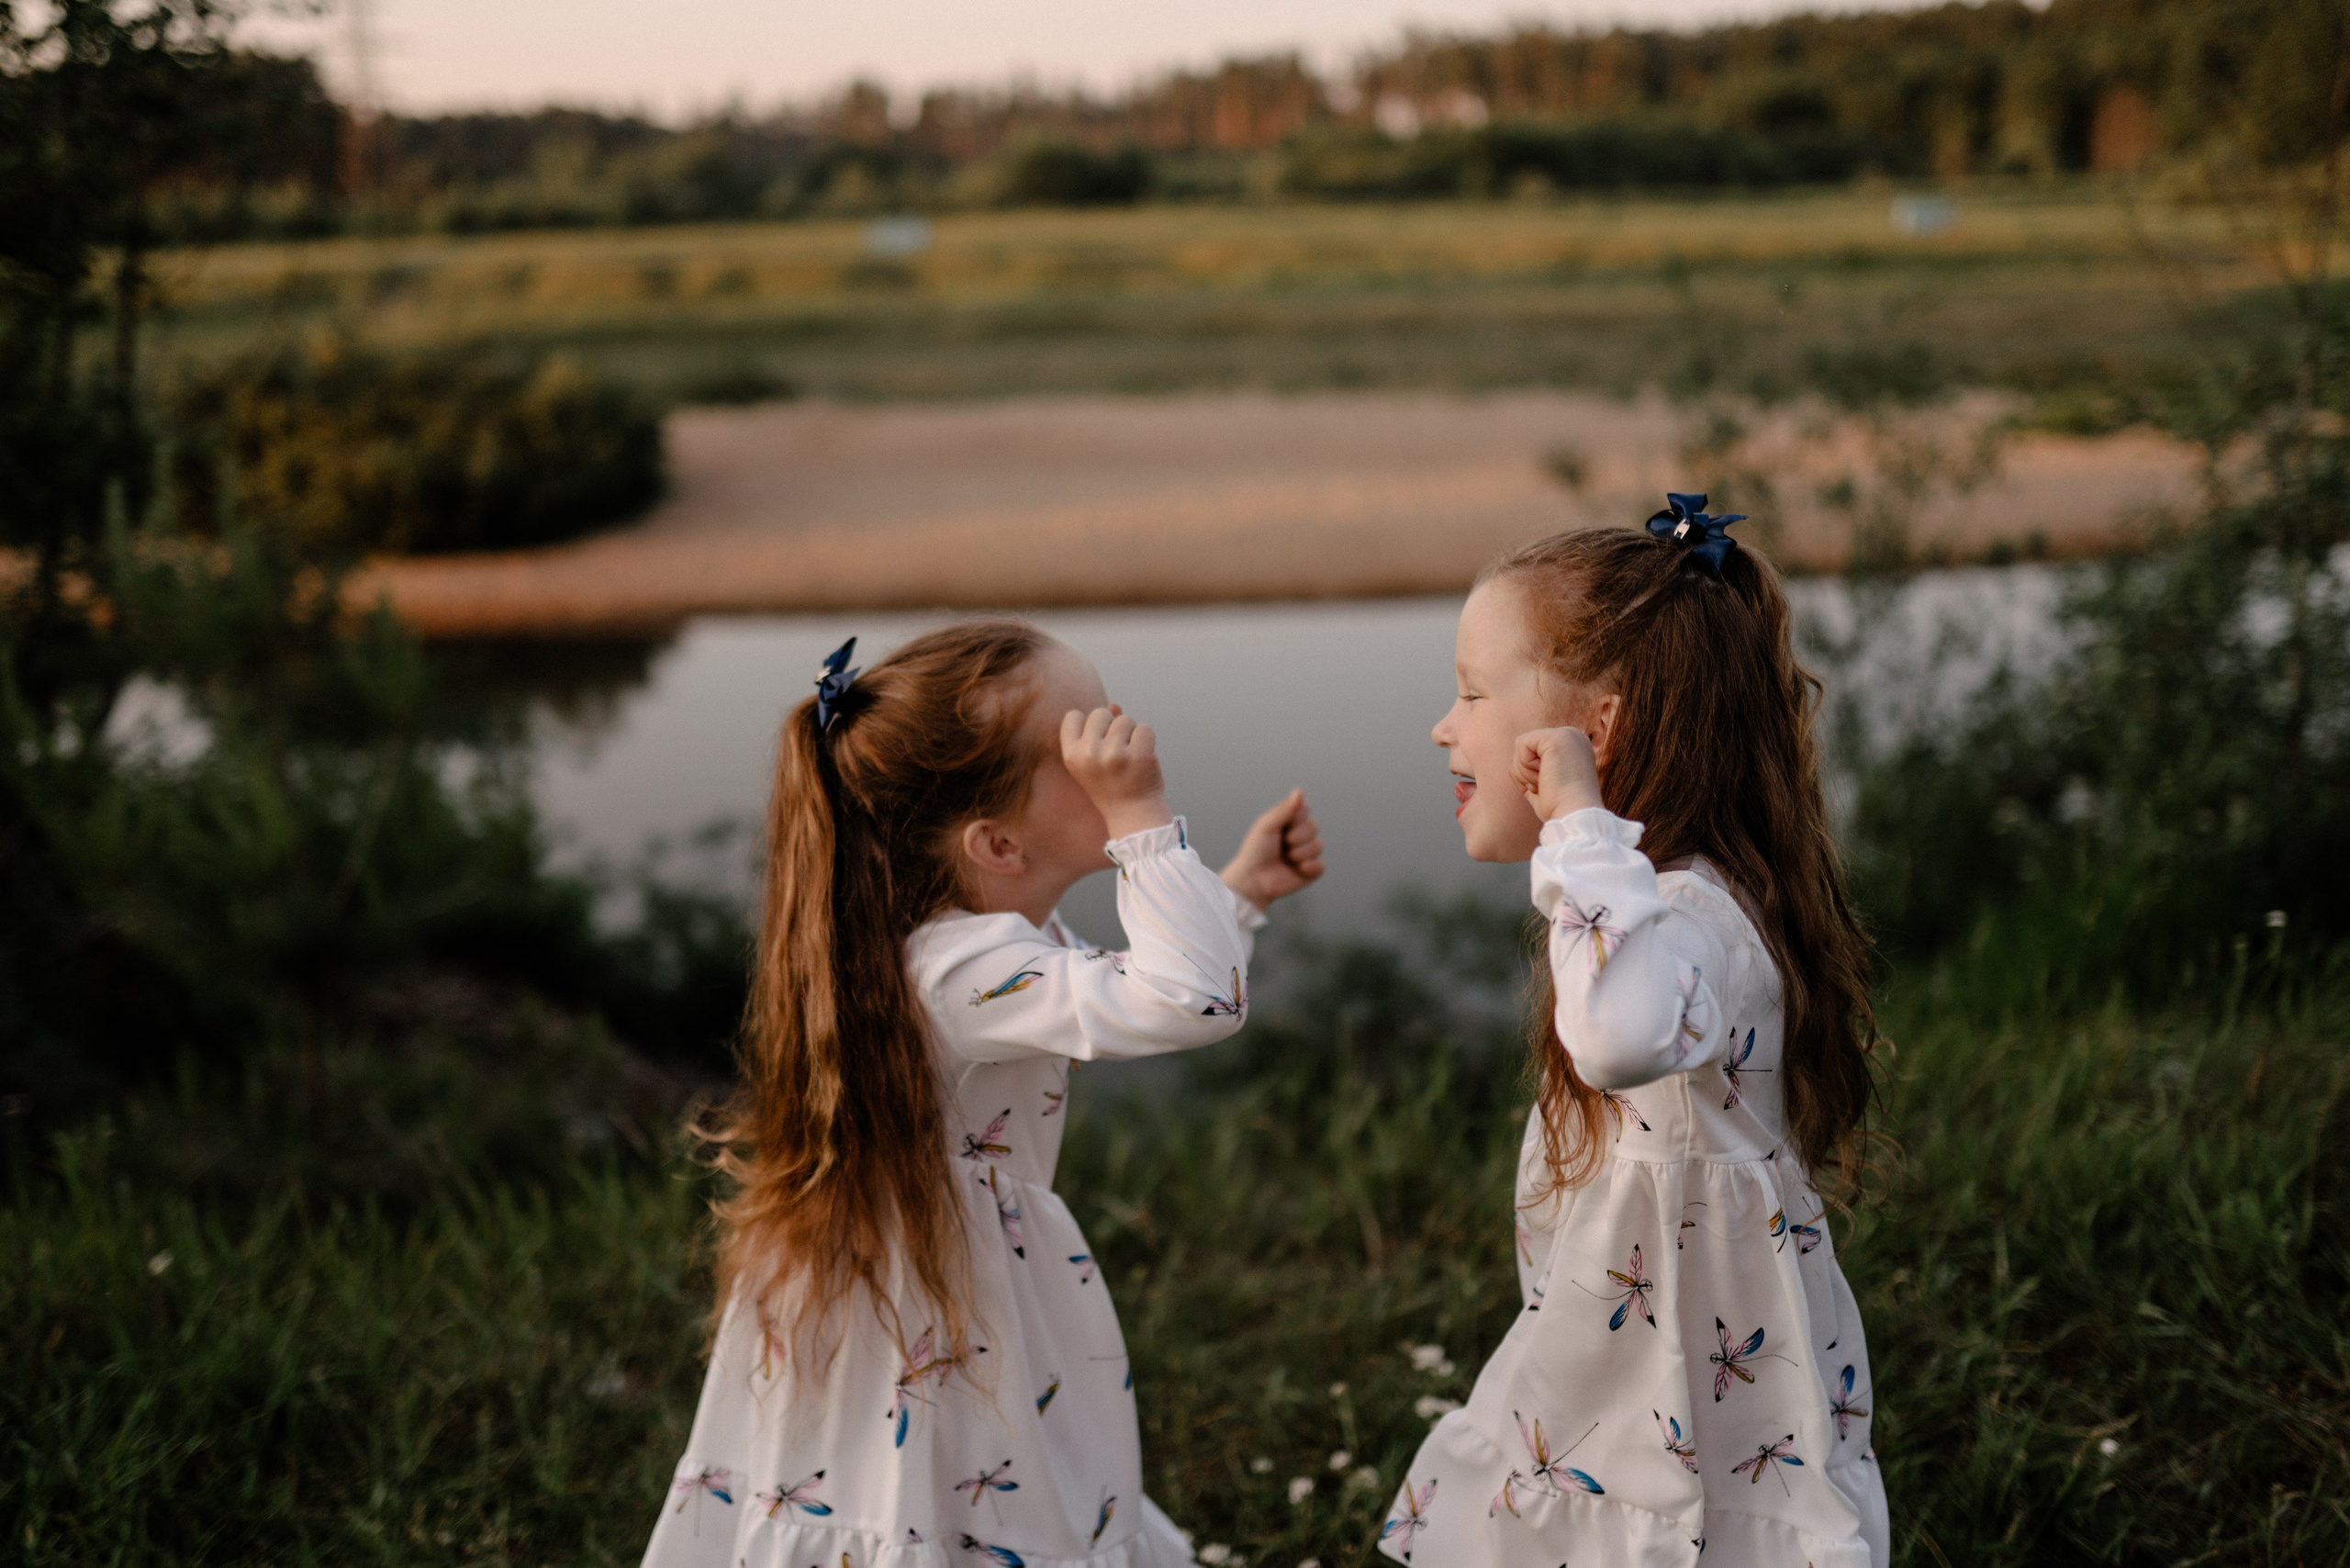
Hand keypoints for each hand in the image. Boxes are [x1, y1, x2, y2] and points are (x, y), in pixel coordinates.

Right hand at [1061, 705, 1174, 837]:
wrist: (1133, 815)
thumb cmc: (1113, 784)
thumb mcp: (1093, 760)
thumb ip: (1098, 731)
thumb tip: (1114, 706)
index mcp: (1072, 756)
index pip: (1073, 717)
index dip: (1088, 725)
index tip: (1097, 743)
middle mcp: (1090, 753)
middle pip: (1101, 713)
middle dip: (1112, 727)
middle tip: (1116, 754)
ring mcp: (1115, 754)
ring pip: (1125, 719)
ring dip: (1131, 734)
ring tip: (1129, 758)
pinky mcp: (1139, 755)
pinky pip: (1145, 728)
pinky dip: (1147, 740)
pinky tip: (1143, 759)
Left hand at [1221, 789, 1325, 909]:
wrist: (1252, 879)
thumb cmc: (1255, 851)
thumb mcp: (1267, 825)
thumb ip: (1284, 809)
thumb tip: (1299, 791)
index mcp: (1290, 823)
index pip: (1304, 809)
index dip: (1294, 818)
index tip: (1280, 826)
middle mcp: (1300, 836)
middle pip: (1314, 826)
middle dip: (1297, 836)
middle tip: (1283, 844)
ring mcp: (1307, 854)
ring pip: (1318, 846)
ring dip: (1300, 853)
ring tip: (1286, 859)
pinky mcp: (1311, 872)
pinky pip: (1321, 865)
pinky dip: (1309, 867)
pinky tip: (1297, 869)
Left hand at [1511, 727, 1604, 821]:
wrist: (1575, 815)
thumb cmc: (1561, 809)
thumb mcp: (1545, 789)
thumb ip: (1533, 775)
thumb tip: (1513, 769)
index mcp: (1572, 748)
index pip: (1533, 753)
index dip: (1530, 775)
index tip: (1549, 789)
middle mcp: (1572, 737)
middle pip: (1525, 749)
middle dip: (1527, 773)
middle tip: (1548, 787)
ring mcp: (1567, 734)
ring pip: (1521, 747)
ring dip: (1527, 773)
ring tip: (1549, 783)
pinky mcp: (1558, 736)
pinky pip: (1521, 744)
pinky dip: (1526, 767)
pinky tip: (1546, 776)